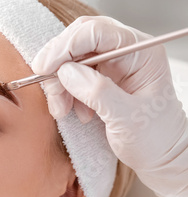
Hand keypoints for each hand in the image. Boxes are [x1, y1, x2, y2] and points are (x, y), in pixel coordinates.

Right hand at [32, 16, 187, 196]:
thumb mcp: (127, 119)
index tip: (46, 69)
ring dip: (58, 83)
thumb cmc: (154, 139)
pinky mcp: (99, 77)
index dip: (67, 46)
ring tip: (62, 109)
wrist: (158, 156)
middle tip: (49, 89)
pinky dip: (63, 92)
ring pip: (71, 58)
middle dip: (59, 64)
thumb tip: (66, 72)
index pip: (98, 33)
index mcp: (142, 53)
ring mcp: (111, 64)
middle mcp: (126, 52)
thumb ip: (98, 92)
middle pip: (80, 39)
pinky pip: (70, 75)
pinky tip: (71, 110)